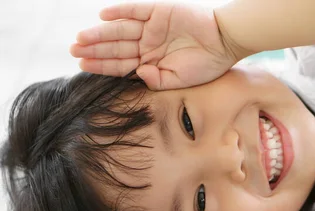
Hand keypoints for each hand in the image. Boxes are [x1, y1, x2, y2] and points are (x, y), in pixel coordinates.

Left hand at [70, 3, 248, 89]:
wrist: (225, 42)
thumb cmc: (206, 65)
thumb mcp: (179, 81)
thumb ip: (156, 80)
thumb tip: (138, 73)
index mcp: (151, 62)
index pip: (121, 64)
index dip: (101, 65)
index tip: (82, 65)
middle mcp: (148, 44)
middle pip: (116, 46)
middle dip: (94, 48)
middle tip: (73, 49)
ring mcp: (152, 27)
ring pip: (120, 29)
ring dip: (101, 33)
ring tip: (81, 37)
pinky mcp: (159, 11)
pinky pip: (136, 10)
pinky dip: (120, 11)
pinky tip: (102, 16)